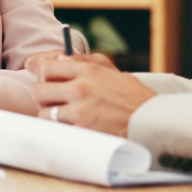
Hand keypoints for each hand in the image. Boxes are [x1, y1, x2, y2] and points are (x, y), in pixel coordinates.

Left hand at [26, 53, 155, 136]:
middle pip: (39, 89)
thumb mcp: (113, 73)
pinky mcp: (80, 131)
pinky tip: (69, 127)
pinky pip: (55, 129)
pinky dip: (58, 129)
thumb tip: (59, 60)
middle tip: (53, 99)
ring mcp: (79, 111)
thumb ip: (85, 64)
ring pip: (43, 111)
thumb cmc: (134, 98)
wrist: (152, 124)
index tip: (39, 75)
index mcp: (89, 70)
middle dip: (43, 95)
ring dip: (49, 114)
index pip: (46, 66)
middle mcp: (81, 87)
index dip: (39, 71)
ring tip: (63, 115)